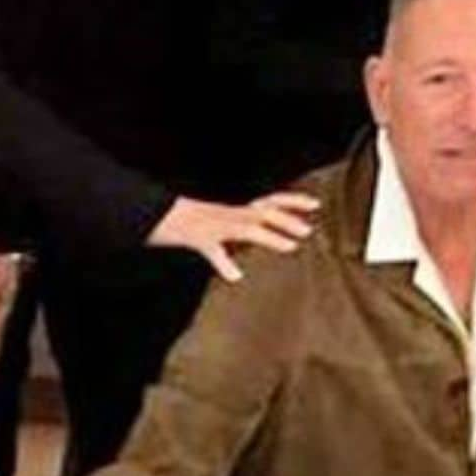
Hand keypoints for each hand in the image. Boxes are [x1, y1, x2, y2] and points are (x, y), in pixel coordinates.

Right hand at [145, 192, 319, 281]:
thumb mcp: (224, 226)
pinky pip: (213, 251)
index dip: (294, 200)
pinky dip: (225, 262)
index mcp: (238, 210)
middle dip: (288, 219)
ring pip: (246, 226)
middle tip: (309, 230)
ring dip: (270, 235)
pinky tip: (236, 276)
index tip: (317, 204)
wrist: (158, 214)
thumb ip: (246, 234)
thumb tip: (270, 244)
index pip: (272, 200)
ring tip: (291, 246)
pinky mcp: (199, 239)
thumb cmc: (195, 221)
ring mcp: (216, 225)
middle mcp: (231, 214)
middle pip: (265, 210)